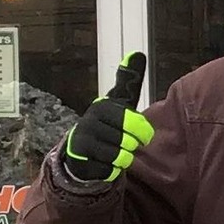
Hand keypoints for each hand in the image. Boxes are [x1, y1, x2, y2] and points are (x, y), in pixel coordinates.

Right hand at [61, 53, 152, 182]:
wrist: (82, 150)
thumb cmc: (108, 124)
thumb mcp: (119, 102)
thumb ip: (128, 81)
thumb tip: (137, 53)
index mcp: (102, 106)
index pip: (133, 121)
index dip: (141, 130)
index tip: (141, 133)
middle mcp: (88, 122)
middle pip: (129, 142)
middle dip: (132, 145)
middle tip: (126, 142)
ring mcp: (82, 143)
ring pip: (121, 157)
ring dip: (123, 158)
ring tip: (113, 150)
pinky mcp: (81, 163)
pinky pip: (111, 171)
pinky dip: (113, 170)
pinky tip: (104, 162)